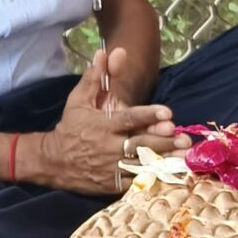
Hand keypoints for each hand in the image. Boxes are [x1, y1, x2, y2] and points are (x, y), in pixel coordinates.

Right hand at [22, 48, 184, 194]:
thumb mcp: (79, 100)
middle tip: (183, 138)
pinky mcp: (112, 184)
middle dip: (163, 141)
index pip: (128, 119)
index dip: (148, 115)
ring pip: (141, 165)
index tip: (167, 113)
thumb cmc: (71, 127)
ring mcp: (111, 168)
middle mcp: (108, 147)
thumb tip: (105, 52)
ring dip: (164, 161)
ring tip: (183, 157)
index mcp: (102, 125)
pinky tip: (170, 175)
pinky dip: (153, 179)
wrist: (53, 161)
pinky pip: (135, 183)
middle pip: (140, 143)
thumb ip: (96, 77)